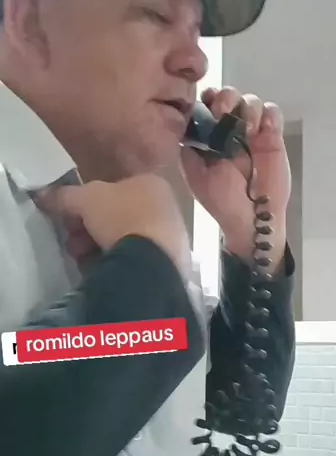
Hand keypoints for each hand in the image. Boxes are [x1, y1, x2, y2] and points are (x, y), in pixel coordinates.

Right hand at [34, 174, 190, 277]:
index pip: (111, 190)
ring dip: (98, 248)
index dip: (85, 205)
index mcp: (151, 183)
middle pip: (117, 216)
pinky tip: (104, 272)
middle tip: (74, 243)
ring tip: (83, 260)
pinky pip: (137, 259)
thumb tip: (44, 194)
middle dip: (89, 230)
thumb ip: (65, 196)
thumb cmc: (121, 217)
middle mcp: (166, 206)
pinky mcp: (171, 262)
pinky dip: (118, 263)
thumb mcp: (86, 200)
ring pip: (126, 239)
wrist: (151, 262)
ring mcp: (171, 235)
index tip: (70, 220)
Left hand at [181, 87, 290, 272]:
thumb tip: (184, 122)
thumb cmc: (222, 200)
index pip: (205, 104)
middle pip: (228, 95)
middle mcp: (230, 128)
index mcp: (208, 135)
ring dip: (247, 108)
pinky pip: (272, 112)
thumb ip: (188, 149)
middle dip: (226, 98)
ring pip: (250, 100)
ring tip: (246, 130)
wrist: (252, 217)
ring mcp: (253, 131)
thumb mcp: (196, 175)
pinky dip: (268, 115)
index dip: (205, 100)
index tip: (206, 107)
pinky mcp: (273, 136)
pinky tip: (264, 131)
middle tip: (224, 113)